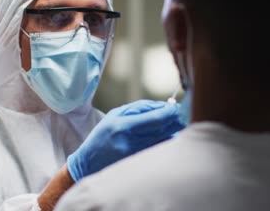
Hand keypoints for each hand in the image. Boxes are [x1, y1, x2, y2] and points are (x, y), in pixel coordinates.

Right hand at [67, 99, 182, 180]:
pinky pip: (159, 151)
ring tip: (176, 124)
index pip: (154, 119)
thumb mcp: (116, 115)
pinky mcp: (139, 164)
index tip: (178, 108)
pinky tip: (167, 137)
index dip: (170, 112)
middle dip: (175, 121)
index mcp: (122, 126)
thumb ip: (141, 108)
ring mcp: (135, 156)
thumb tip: (165, 105)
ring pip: (164, 141)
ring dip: (173, 132)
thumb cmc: (103, 134)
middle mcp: (130, 142)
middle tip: (181, 115)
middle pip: (162, 130)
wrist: (88, 162)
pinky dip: (166, 143)